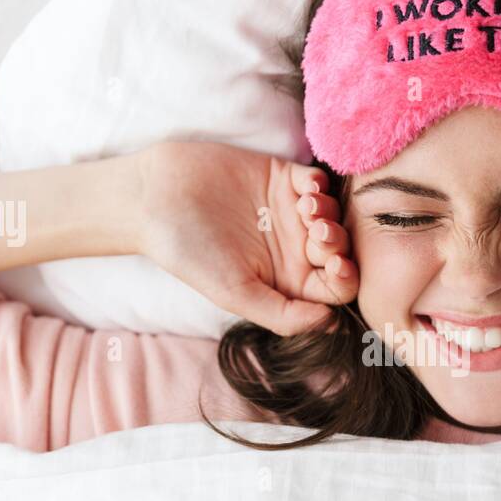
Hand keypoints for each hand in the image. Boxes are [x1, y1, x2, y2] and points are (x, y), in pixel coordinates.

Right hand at [135, 141, 357, 336]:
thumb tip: (332, 323)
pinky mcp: (283, 178)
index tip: (334, 267)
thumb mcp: (234, 294)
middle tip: (319, 235)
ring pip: (334, 215)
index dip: (345, 280)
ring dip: (330, 213)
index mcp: (288, 283)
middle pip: (342, 251)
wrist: (155, 200)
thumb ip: (283, 314)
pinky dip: (320, 184)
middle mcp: (295, 250)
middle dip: (339, 243)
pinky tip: (304, 188)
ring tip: (306, 209)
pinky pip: (318, 181)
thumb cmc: (190, 253)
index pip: (336, 288)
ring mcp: (291, 213)